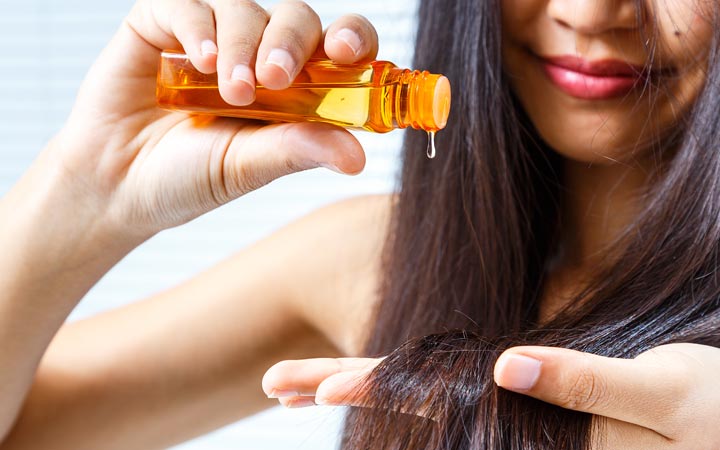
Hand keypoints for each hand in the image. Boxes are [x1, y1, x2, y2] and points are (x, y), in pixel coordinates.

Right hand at [51, 0, 378, 237]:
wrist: (115, 187)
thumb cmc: (187, 179)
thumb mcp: (248, 168)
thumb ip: (298, 151)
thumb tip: (358, 156)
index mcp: (291, 90)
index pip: (336, 48)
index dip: (351, 40)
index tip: (346, 52)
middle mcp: (257, 56)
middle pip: (296, 19)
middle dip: (290, 42)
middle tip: (275, 80)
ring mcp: (211, 37)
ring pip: (244, 9)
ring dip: (241, 46)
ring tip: (231, 92)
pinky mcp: (162, 25)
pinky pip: (188, 4)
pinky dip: (198, 26)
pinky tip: (200, 59)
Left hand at [262, 343, 719, 448]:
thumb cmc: (709, 414)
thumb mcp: (663, 393)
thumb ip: (589, 381)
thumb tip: (508, 366)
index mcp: (535, 417)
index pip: (437, 400)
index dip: (373, 389)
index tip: (314, 386)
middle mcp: (512, 418)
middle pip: (411, 403)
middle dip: (344, 388)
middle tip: (279, 382)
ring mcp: (516, 415)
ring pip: (425, 403)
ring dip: (366, 389)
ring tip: (306, 386)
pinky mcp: (530, 406)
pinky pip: (459, 400)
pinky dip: (410, 388)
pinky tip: (379, 383)